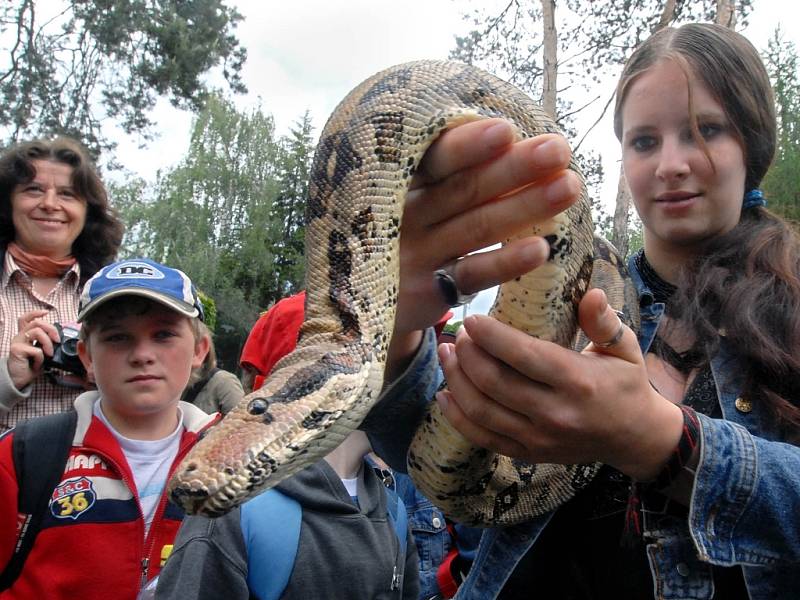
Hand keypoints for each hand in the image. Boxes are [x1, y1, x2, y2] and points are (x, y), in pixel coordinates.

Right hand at [7, 309, 58, 389]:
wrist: (17, 380)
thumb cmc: (29, 367)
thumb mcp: (40, 353)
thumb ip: (45, 344)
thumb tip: (59, 340)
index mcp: (25, 335)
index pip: (26, 319)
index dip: (36, 313)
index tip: (46, 312)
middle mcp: (19, 336)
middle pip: (36, 322)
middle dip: (51, 329)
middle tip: (57, 340)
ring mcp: (17, 342)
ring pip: (37, 332)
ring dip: (48, 343)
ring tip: (49, 354)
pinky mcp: (16, 350)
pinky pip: (36, 350)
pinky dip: (41, 359)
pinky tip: (37, 365)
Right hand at [388, 119, 581, 372]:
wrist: (358, 302)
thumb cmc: (398, 236)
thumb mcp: (405, 200)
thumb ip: (444, 175)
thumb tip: (508, 136)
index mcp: (398, 184)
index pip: (434, 160)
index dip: (468, 146)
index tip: (508, 130)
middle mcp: (403, 217)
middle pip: (463, 189)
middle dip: (514, 168)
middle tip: (560, 149)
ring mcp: (414, 257)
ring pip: (475, 227)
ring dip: (524, 206)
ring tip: (569, 188)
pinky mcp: (427, 294)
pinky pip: (472, 274)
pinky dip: (506, 262)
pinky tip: (541, 249)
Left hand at [436, 288, 684, 480]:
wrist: (635, 438)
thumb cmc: (626, 384)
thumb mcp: (625, 348)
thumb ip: (605, 321)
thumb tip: (590, 293)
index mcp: (578, 381)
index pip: (523, 356)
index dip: (491, 336)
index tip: (471, 319)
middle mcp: (555, 413)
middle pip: (494, 382)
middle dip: (467, 354)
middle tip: (457, 334)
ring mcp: (539, 438)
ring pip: (482, 410)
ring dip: (456, 380)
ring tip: (445, 354)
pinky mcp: (528, 454)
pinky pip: (483, 438)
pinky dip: (457, 417)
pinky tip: (444, 394)